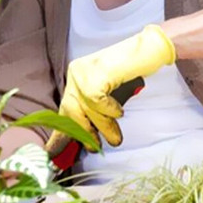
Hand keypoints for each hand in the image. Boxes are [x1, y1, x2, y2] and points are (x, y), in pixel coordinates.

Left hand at [59, 24, 174, 147]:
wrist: (150, 50)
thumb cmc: (131, 73)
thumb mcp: (107, 94)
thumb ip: (95, 111)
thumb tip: (85, 138)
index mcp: (75, 77)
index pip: (64, 109)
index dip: (59, 133)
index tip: (52, 152)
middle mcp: (76, 72)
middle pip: (71, 110)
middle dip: (82, 133)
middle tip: (94, 147)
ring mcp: (85, 71)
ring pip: (87, 109)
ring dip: (103, 127)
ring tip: (115, 138)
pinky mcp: (97, 72)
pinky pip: (98, 101)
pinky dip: (110, 111)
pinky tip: (119, 111)